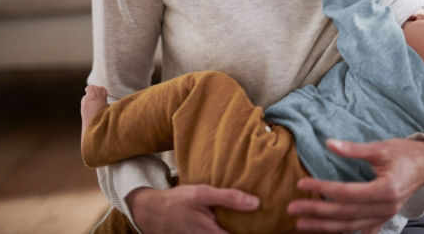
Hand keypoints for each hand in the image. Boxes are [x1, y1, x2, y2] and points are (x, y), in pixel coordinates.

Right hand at [127, 184, 259, 233]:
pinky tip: (236, 223)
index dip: (258, 232)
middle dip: (251, 230)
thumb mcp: (203, 193)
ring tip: (253, 221)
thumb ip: (229, 198)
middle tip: (266, 222)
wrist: (151, 212)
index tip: (272, 225)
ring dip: (240, 230)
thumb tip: (256, 203)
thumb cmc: (177, 202)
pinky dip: (229, 229)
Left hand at [288, 138, 423, 232]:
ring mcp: (385, 216)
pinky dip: (342, 231)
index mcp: (385, 189)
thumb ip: (353, 149)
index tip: (302, 184)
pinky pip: (360, 229)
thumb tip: (329, 143)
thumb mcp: (380, 148)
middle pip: (344, 213)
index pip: (346, 192)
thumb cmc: (405, 153)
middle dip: (316, 211)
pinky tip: (326, 232)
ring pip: (350, 226)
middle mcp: (386, 207)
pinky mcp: (384, 218)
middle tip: (292, 208)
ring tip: (301, 224)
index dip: (322, 188)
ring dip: (324, 226)